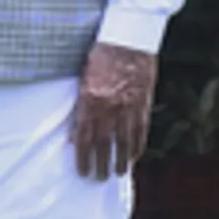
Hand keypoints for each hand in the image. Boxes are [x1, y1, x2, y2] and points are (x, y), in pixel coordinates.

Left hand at [72, 42, 157, 179]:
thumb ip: (80, 104)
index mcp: (90, 99)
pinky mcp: (143, 105)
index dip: (83, 157)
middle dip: (100, 164)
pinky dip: (137, 147)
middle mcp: (109, 107)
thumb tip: (75, 131)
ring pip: (124, 143)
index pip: (84, 136)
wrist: (128, 39)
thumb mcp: (83, 77)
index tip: (81, 170)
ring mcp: (128, 108)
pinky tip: (134, 157)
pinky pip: (140, 133)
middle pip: (104, 144)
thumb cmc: (100, 54)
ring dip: (120, 161)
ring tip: (116, 173)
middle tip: (97, 178)